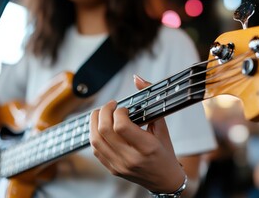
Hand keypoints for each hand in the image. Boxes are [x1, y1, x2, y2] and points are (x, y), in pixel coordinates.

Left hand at [89, 75, 185, 192]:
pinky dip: (95, 135)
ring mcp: (119, 165)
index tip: (124, 108)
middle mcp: (131, 158)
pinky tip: (102, 128)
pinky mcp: (112, 169)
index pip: (121, 126)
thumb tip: (137, 79)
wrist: (164, 179)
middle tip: (110, 106)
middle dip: (103, 112)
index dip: (118, 112)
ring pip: (95, 140)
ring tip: (102, 114)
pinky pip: (96, 150)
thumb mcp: (162, 127)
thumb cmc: (164, 152)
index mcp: (147, 147)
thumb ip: (150, 101)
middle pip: (104, 131)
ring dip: (94, 122)